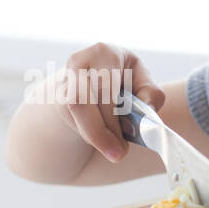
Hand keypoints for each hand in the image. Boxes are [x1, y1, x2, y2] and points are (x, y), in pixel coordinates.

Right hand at [55, 43, 164, 162]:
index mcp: (104, 53)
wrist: (93, 78)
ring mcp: (64, 80)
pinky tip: (100, 137)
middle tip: (118, 154)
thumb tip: (148, 109)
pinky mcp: (57, 98)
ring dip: (93, 135)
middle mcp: (79, 63)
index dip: (112, 117)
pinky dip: (87, 133)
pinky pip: (70, 121)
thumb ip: (151, 93)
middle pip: (83, 101)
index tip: (123, 144)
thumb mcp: (142, 80)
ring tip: (113, 149)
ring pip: (74, 113)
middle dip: (101, 132)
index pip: (104, 85)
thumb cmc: (123, 79)